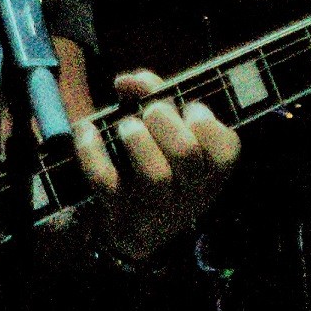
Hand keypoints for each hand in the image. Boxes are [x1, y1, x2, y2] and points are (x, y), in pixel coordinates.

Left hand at [72, 69, 240, 263]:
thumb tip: (128, 81)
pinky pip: (106, 182)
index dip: (203, 120)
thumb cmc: (162, 164)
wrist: (139, 229)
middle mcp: (190, 192)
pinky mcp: (121, 213)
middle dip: (163, 120)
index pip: (225, 147)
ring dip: (136, 139)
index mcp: (212, 173)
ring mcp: (156, 207)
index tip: (188, 112)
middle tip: (150, 114)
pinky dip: (92, 151)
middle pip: (185, 152)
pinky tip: (86, 129)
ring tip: (126, 127)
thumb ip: (157, 96)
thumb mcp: (173, 133)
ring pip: (155, 176)